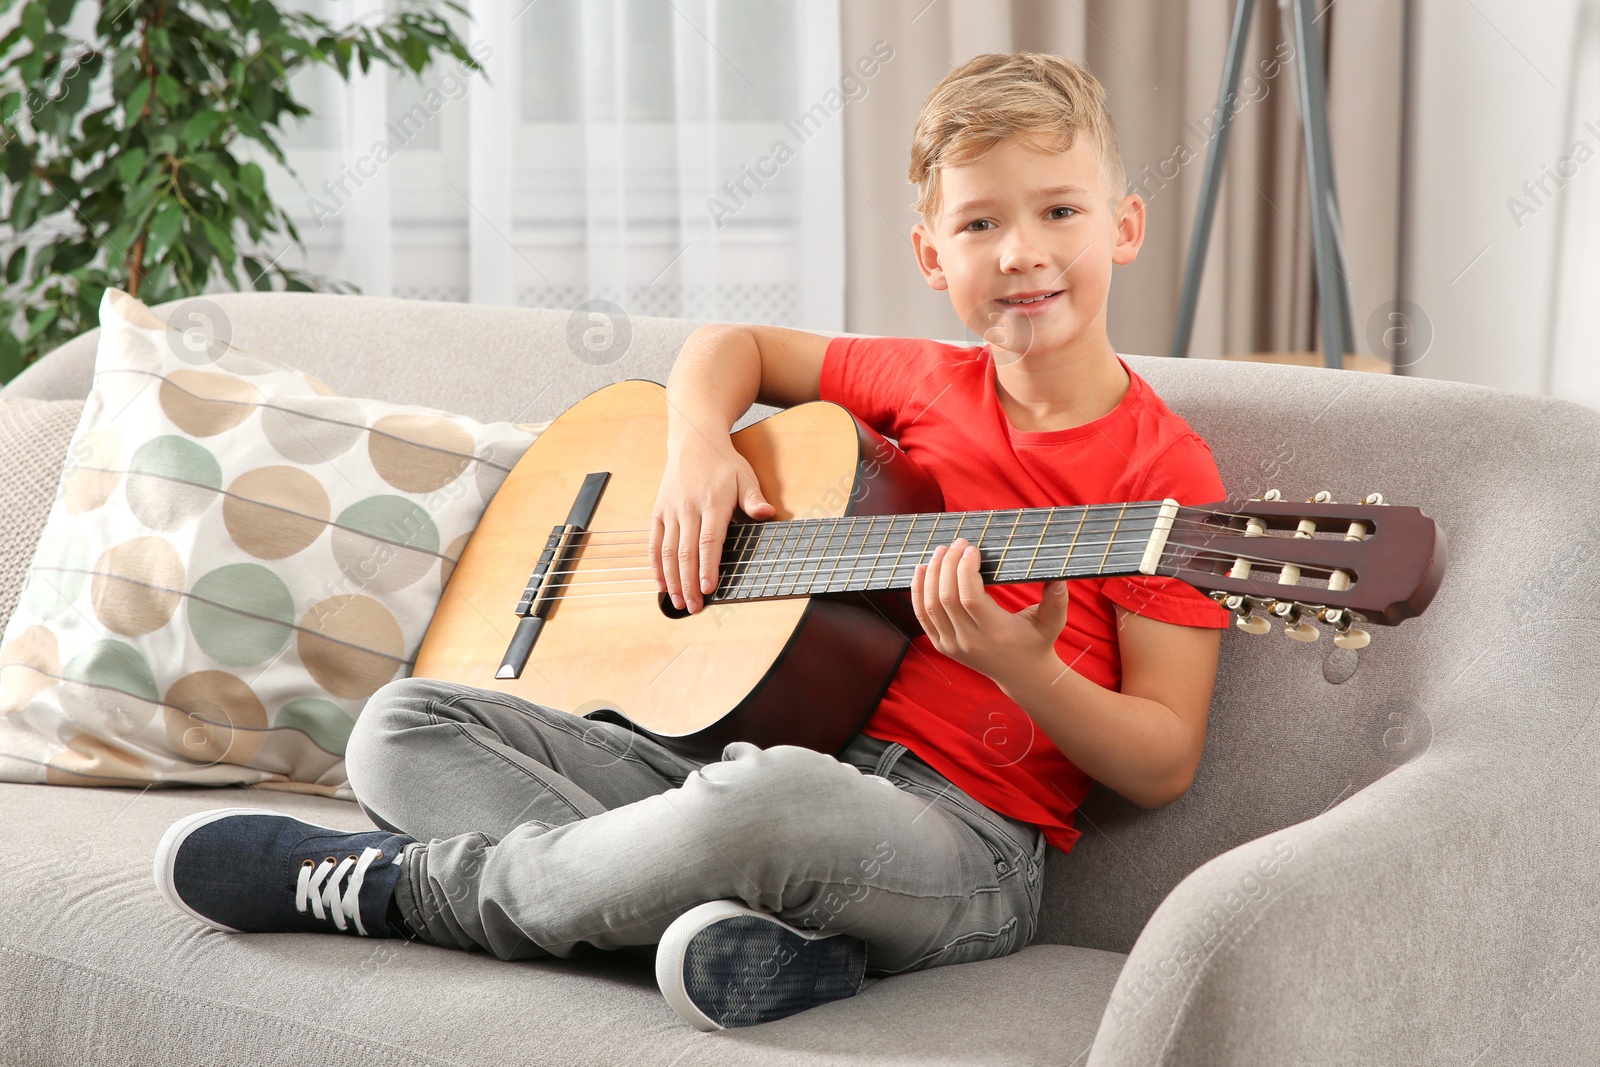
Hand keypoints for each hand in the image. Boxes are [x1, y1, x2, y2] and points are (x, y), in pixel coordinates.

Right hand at [650, 433, 774, 612]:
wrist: (693, 440)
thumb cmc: (723, 462)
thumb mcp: (745, 476)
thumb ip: (754, 498)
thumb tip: (768, 513)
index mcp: (712, 502)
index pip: (708, 541)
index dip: (707, 567)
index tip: (708, 589)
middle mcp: (688, 508)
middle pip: (686, 552)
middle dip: (689, 583)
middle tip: (693, 608)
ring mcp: (670, 510)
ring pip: (668, 551)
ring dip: (672, 580)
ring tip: (678, 603)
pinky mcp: (658, 511)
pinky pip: (654, 542)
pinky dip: (656, 566)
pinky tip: (661, 585)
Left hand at [911, 537, 1069, 685]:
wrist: (1021, 675)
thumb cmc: (1037, 642)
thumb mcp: (1052, 623)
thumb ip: (1057, 601)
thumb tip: (1059, 577)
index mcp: (995, 634)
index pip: (969, 598)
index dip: (965, 569)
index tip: (972, 549)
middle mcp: (970, 642)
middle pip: (947, 598)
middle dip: (949, 565)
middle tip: (958, 543)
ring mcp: (952, 645)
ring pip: (931, 605)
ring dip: (932, 574)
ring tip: (941, 551)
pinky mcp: (942, 646)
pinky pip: (922, 616)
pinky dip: (918, 591)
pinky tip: (921, 570)